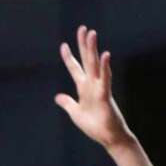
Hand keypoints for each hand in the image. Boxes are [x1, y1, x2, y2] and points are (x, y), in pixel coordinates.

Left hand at [54, 25, 133, 149]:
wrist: (108, 137)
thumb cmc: (94, 125)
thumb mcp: (75, 113)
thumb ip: (67, 103)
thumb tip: (57, 96)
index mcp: (83, 88)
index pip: (75, 69)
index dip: (69, 57)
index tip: (63, 45)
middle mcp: (92, 84)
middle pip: (86, 61)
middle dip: (83, 45)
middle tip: (83, 28)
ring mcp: (99, 88)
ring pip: (95, 64)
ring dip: (93, 49)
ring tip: (92, 33)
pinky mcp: (105, 95)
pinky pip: (105, 78)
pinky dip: (104, 67)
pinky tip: (104, 55)